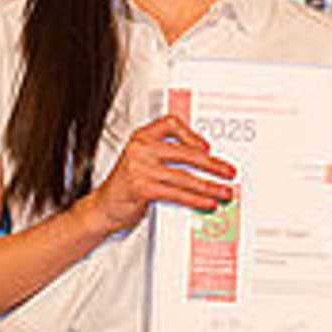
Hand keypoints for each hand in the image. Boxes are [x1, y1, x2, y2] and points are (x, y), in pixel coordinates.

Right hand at [81, 115, 232, 233]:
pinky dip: (195, 199)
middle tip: (228, 172)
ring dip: (209, 187)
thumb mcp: (143, 161)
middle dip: (212, 165)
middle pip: (186, 153)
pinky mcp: (141, 188)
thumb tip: (203, 162)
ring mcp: (140, 168)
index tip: (207, 147)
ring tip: (223, 192)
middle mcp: (141, 149)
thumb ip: (166, 156)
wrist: (103, 207)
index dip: (193, 135)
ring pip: (184, 177)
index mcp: (142, 137)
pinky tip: (206, 203)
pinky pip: (176, 193)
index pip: (171, 124)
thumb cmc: (126, 185)